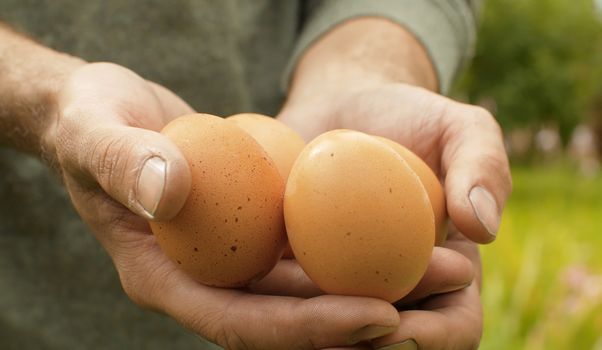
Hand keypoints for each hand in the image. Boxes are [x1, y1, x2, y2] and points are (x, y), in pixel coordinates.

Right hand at [45, 62, 406, 348]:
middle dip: (362, 314)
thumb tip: (171, 189)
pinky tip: (400, 233)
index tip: (380, 315)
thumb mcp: (96, 131)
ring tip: (443, 266)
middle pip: (288, 316)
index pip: (241, 321)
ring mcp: (227, 257)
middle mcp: (202, 279)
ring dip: (373, 281)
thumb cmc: (91, 121)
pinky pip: (305, 247)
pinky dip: (350, 246)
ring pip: (307, 286)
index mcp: (163, 278)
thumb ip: (125, 161)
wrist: (100, 112)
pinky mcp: (248, 230)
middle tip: (435, 295)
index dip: (309, 328)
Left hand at [277, 17, 511, 348]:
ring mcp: (340, 285)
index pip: (453, 327)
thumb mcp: (461, 130)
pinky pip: (281, 296)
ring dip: (307, 331)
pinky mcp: (295, 270)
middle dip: (362, 345)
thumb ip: (482, 168)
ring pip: (327, 330)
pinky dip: (269, 300)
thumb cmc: (413, 118)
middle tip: (330, 333)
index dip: (432, 340)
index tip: (395, 322)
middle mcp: (393, 290)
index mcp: (445, 276)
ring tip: (282, 313)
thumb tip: (481, 228)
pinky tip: (247, 289)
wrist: (348, 106)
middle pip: (385, 342)